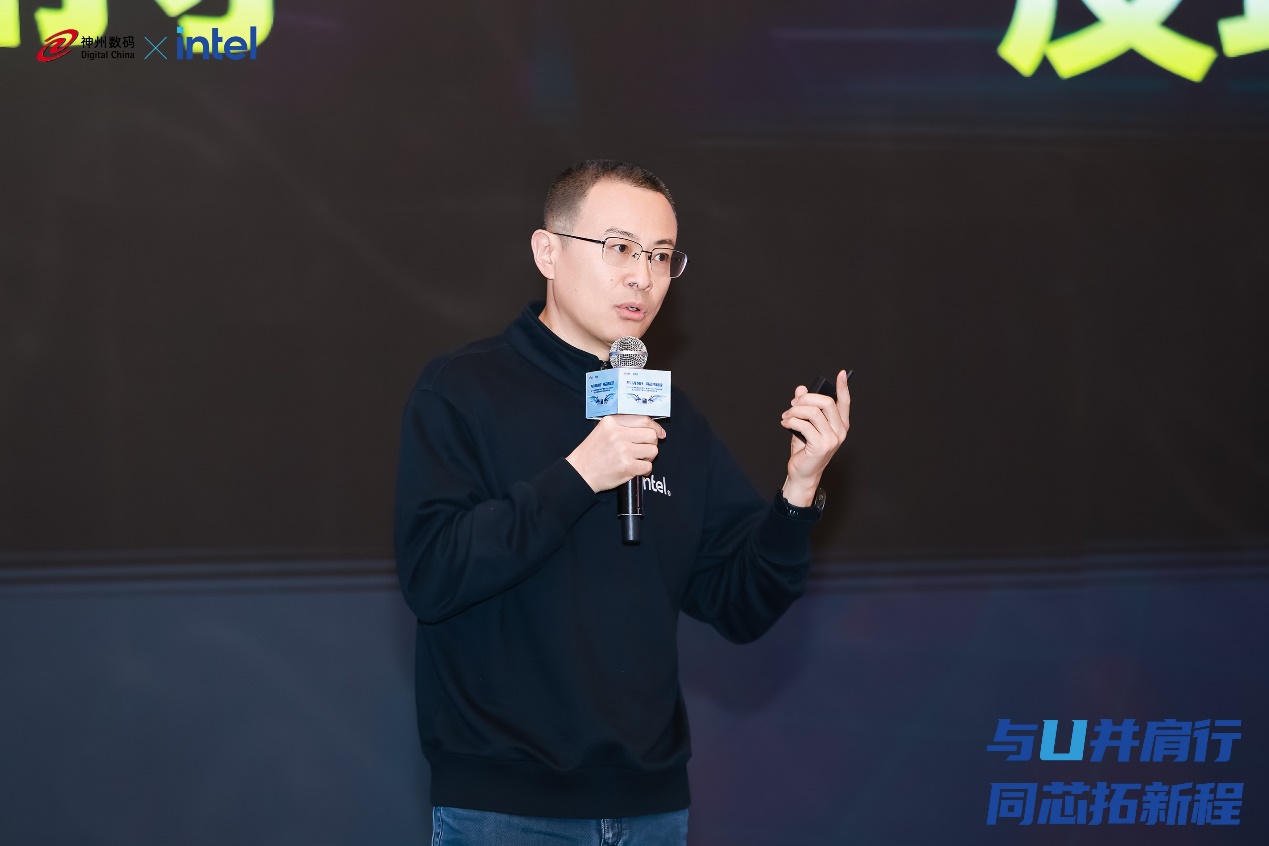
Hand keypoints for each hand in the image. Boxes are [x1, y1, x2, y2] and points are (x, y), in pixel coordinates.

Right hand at [567, 414, 665, 492]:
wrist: (580, 473)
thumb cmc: (592, 453)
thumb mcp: (603, 430)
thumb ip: (622, 426)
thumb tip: (651, 428)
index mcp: (612, 422)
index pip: (643, 420)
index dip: (655, 427)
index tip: (660, 433)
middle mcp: (618, 434)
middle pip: (651, 435)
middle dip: (652, 444)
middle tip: (644, 450)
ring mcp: (623, 450)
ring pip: (652, 451)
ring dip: (648, 457)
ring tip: (637, 460)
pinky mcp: (627, 466)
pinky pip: (648, 466)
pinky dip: (645, 470)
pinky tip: (636, 470)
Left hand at [779, 369, 850, 505]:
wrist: (803, 472)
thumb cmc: (805, 450)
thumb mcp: (805, 425)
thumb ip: (805, 407)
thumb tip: (800, 389)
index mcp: (840, 424)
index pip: (844, 402)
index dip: (843, 387)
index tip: (840, 374)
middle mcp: (840, 431)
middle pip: (826, 402)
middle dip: (806, 399)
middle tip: (793, 404)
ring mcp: (832, 439)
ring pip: (813, 412)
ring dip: (795, 411)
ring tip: (786, 416)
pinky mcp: (821, 446)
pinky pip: (804, 424)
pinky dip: (791, 421)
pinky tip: (785, 423)